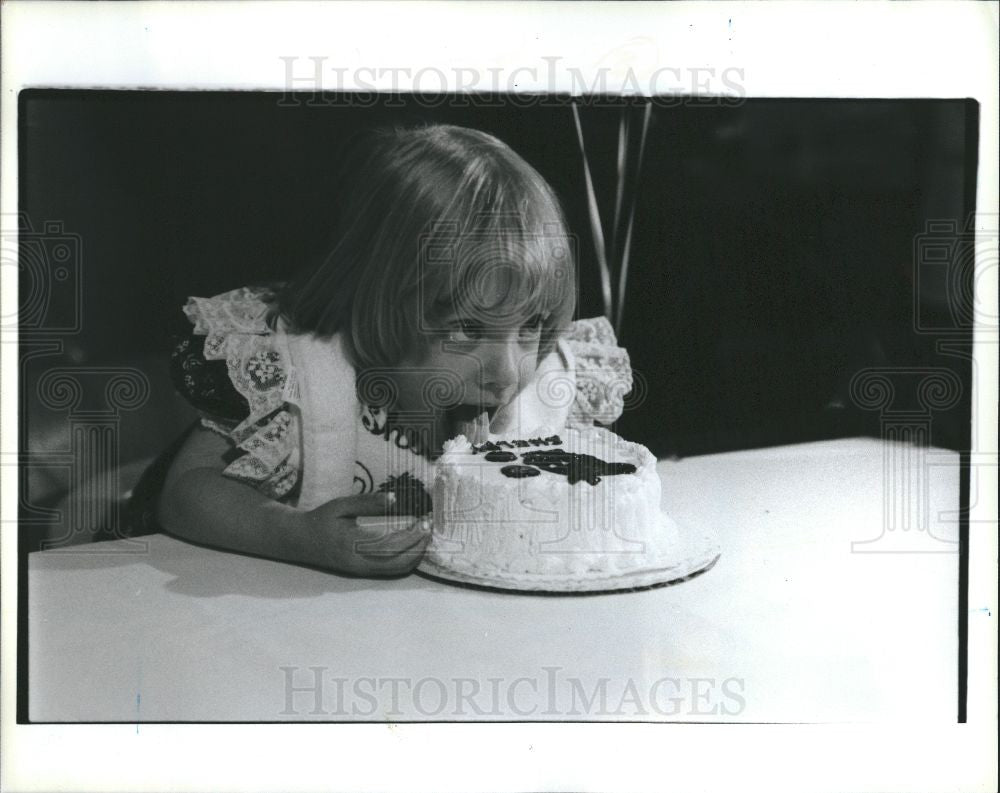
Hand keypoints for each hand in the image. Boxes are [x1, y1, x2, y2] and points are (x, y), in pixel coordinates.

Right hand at [299, 492, 431, 576]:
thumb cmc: (321, 520)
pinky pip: (390, 571)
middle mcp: (359, 562)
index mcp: (353, 544)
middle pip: (399, 562)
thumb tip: (394, 499)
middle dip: (419, 547)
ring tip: (425, 536)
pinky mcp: (363, 572)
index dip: (412, 535)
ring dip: (415, 555)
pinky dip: (406, 560)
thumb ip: (367, 503)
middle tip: (429, 528)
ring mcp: (361, 570)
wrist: (300, 541)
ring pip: (397, 570)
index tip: (425, 521)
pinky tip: (413, 545)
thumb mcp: (341, 506)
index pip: (392, 544)